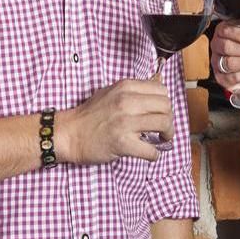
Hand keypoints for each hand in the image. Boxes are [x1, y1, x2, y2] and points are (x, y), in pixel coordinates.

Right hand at [55, 79, 172, 163]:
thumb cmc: (90, 114)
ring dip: (167, 135)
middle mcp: (127, 102)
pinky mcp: (122, 143)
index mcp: (126, 87)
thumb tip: (158, 84)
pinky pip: (151, 150)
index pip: (162, 90)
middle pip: (166, 107)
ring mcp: (125, 122)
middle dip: (169, 119)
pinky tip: (148, 153)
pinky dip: (154, 154)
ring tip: (160, 139)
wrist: (70, 133)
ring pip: (164, 124)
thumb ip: (135, 89)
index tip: (160, 112)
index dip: (164, 103)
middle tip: (163, 128)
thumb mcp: (112, 91)